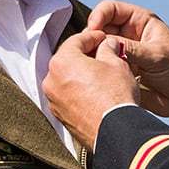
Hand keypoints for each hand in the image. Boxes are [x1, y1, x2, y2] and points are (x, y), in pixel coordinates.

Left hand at [45, 30, 138, 151]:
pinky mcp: (60, 116)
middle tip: (102, 54)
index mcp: (62, 62)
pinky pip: (68, 96)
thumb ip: (108, 50)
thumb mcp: (117, 63)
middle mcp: (51, 81)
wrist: (116, 131)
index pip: (75, 40)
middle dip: (85, 55)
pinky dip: (78, 91)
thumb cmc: (115, 97)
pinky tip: (95, 93)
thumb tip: (107, 46)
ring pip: (66, 79)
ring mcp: (54, 100)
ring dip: (81, 74)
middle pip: (67, 60)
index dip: (92, 37)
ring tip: (101, 75)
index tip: (102, 38)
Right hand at [86, 0, 168, 138]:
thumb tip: (107, 44)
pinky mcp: (119, 69)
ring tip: (91, 63)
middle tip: (88, 50)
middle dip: (92, 36)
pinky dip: (96, 67)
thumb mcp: (157, 56)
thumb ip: (133, 49)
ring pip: (98, 47)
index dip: (98, 16)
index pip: (111, 9)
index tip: (93, 30)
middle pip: (100, 27)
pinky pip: (101, 64)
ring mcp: (123, 52)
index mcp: (140, 21)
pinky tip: (94, 75)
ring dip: (92, 53)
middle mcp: (129, 34)